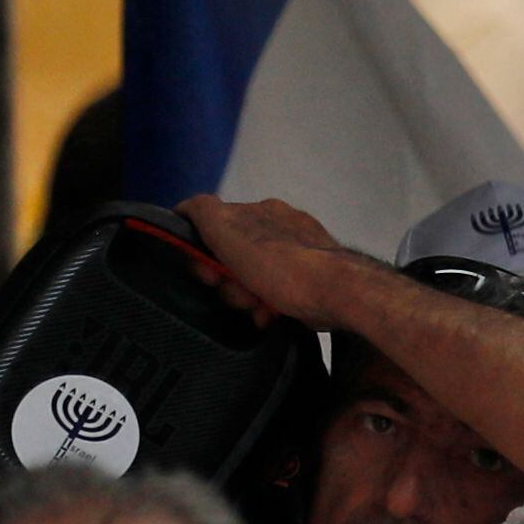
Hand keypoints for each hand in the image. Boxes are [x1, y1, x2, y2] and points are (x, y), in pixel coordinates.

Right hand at [170, 195, 374, 331]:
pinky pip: (277, 296)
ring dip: (247, 297)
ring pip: (254, 280)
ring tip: (259, 306)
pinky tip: (272, 314)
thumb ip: (202, 211)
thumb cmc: (284, 264)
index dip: (203, 253)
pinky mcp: (312, 284)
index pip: (215, 228)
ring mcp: (300, 257)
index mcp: (261, 212)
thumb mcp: (228, 227)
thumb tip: (184, 208)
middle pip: (234, 258)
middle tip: (237, 291)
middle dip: (228, 280)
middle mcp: (282, 230)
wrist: (339, 294)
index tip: (206, 272)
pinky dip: (270, 307)